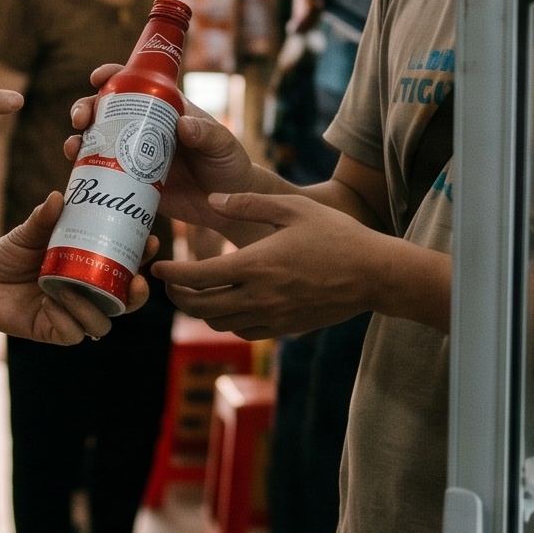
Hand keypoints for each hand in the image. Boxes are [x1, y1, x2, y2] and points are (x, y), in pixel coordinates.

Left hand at [0, 193, 152, 344]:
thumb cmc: (7, 257)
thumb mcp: (27, 234)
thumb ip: (43, 218)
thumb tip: (58, 196)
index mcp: (87, 269)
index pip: (124, 268)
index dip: (142, 259)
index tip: (150, 241)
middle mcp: (84, 294)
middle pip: (124, 302)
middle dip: (137, 293)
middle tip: (137, 277)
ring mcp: (70, 315)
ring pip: (102, 323)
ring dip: (96, 307)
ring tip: (77, 288)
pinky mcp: (52, 331)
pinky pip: (73, 333)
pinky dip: (69, 319)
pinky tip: (55, 303)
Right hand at [61, 64, 257, 231]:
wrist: (229, 205)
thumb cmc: (228, 165)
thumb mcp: (222, 144)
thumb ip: (206, 134)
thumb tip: (182, 126)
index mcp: (163, 109)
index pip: (133, 83)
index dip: (111, 76)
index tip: (98, 78)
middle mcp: (143, 127)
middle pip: (104, 110)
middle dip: (84, 108)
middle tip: (80, 120)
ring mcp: (133, 155)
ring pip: (96, 140)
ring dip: (77, 140)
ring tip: (72, 148)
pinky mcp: (129, 181)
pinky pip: (101, 172)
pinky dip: (83, 169)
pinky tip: (75, 172)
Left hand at [152, 189, 392, 339]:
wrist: (374, 274)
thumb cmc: (336, 234)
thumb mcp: (292, 208)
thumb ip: (247, 203)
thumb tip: (211, 200)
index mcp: (256, 265)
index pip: (197, 277)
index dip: (171, 274)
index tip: (158, 266)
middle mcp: (260, 297)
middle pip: (200, 307)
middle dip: (177, 296)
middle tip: (169, 282)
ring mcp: (273, 317)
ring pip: (220, 324)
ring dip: (201, 310)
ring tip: (196, 291)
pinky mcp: (285, 328)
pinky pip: (244, 332)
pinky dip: (228, 321)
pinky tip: (229, 303)